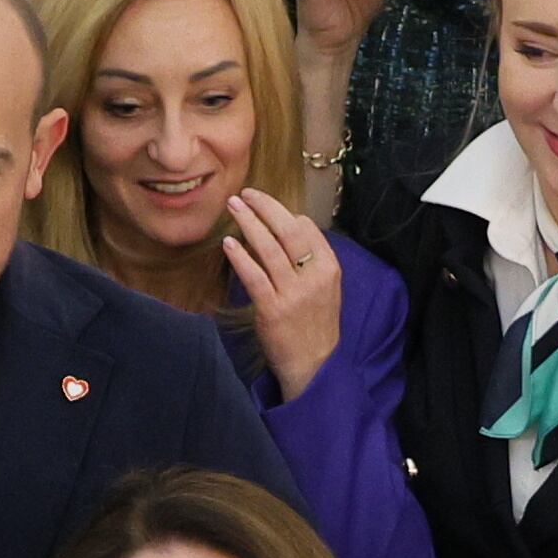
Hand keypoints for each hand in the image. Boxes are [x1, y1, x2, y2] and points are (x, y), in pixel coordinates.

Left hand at [220, 188, 345, 399]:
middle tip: (246, 193)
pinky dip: (240, 257)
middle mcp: (314, 277)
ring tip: (234, 207)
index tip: (265, 204)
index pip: (307, 229)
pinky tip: (228, 243)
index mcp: (329, 268)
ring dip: (249, 223)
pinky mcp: (272, 310)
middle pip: (288, 232)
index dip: (284, 213)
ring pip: (269, 249)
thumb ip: (312, 257)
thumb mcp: (325, 287)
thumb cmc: (315, 324)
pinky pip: (254, 276)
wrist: (314, 365)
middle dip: (265, 208)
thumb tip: (294, 223)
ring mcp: (293, 293)